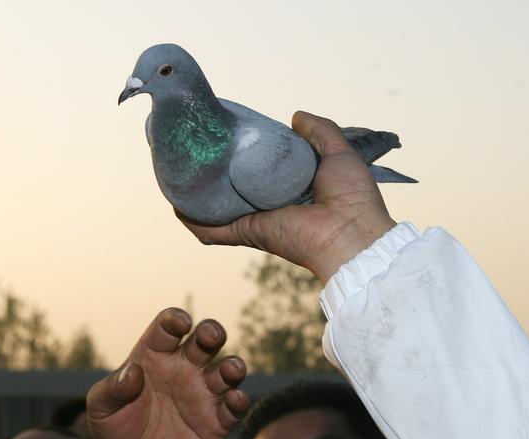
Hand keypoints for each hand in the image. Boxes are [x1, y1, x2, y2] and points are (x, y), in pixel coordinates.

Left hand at [86, 308, 247, 438]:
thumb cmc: (116, 430)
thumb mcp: (101, 410)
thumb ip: (112, 389)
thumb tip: (132, 372)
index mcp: (154, 358)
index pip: (167, 330)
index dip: (175, 321)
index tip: (180, 323)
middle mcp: (184, 370)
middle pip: (204, 342)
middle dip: (211, 333)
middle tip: (210, 335)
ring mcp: (203, 395)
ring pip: (227, 371)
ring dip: (232, 366)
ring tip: (230, 370)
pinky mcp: (217, 423)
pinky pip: (234, 408)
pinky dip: (239, 401)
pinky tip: (235, 399)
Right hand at [176, 112, 395, 283]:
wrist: (350, 232)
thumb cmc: (352, 197)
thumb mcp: (337, 152)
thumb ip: (319, 131)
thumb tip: (296, 116)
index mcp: (293, 189)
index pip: (262, 173)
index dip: (245, 157)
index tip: (228, 138)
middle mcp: (272, 206)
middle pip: (237, 191)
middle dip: (216, 176)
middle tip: (196, 152)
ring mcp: (259, 221)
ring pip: (220, 211)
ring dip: (198, 199)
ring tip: (177, 176)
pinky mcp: (250, 232)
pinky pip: (215, 230)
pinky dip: (195, 223)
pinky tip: (177, 208)